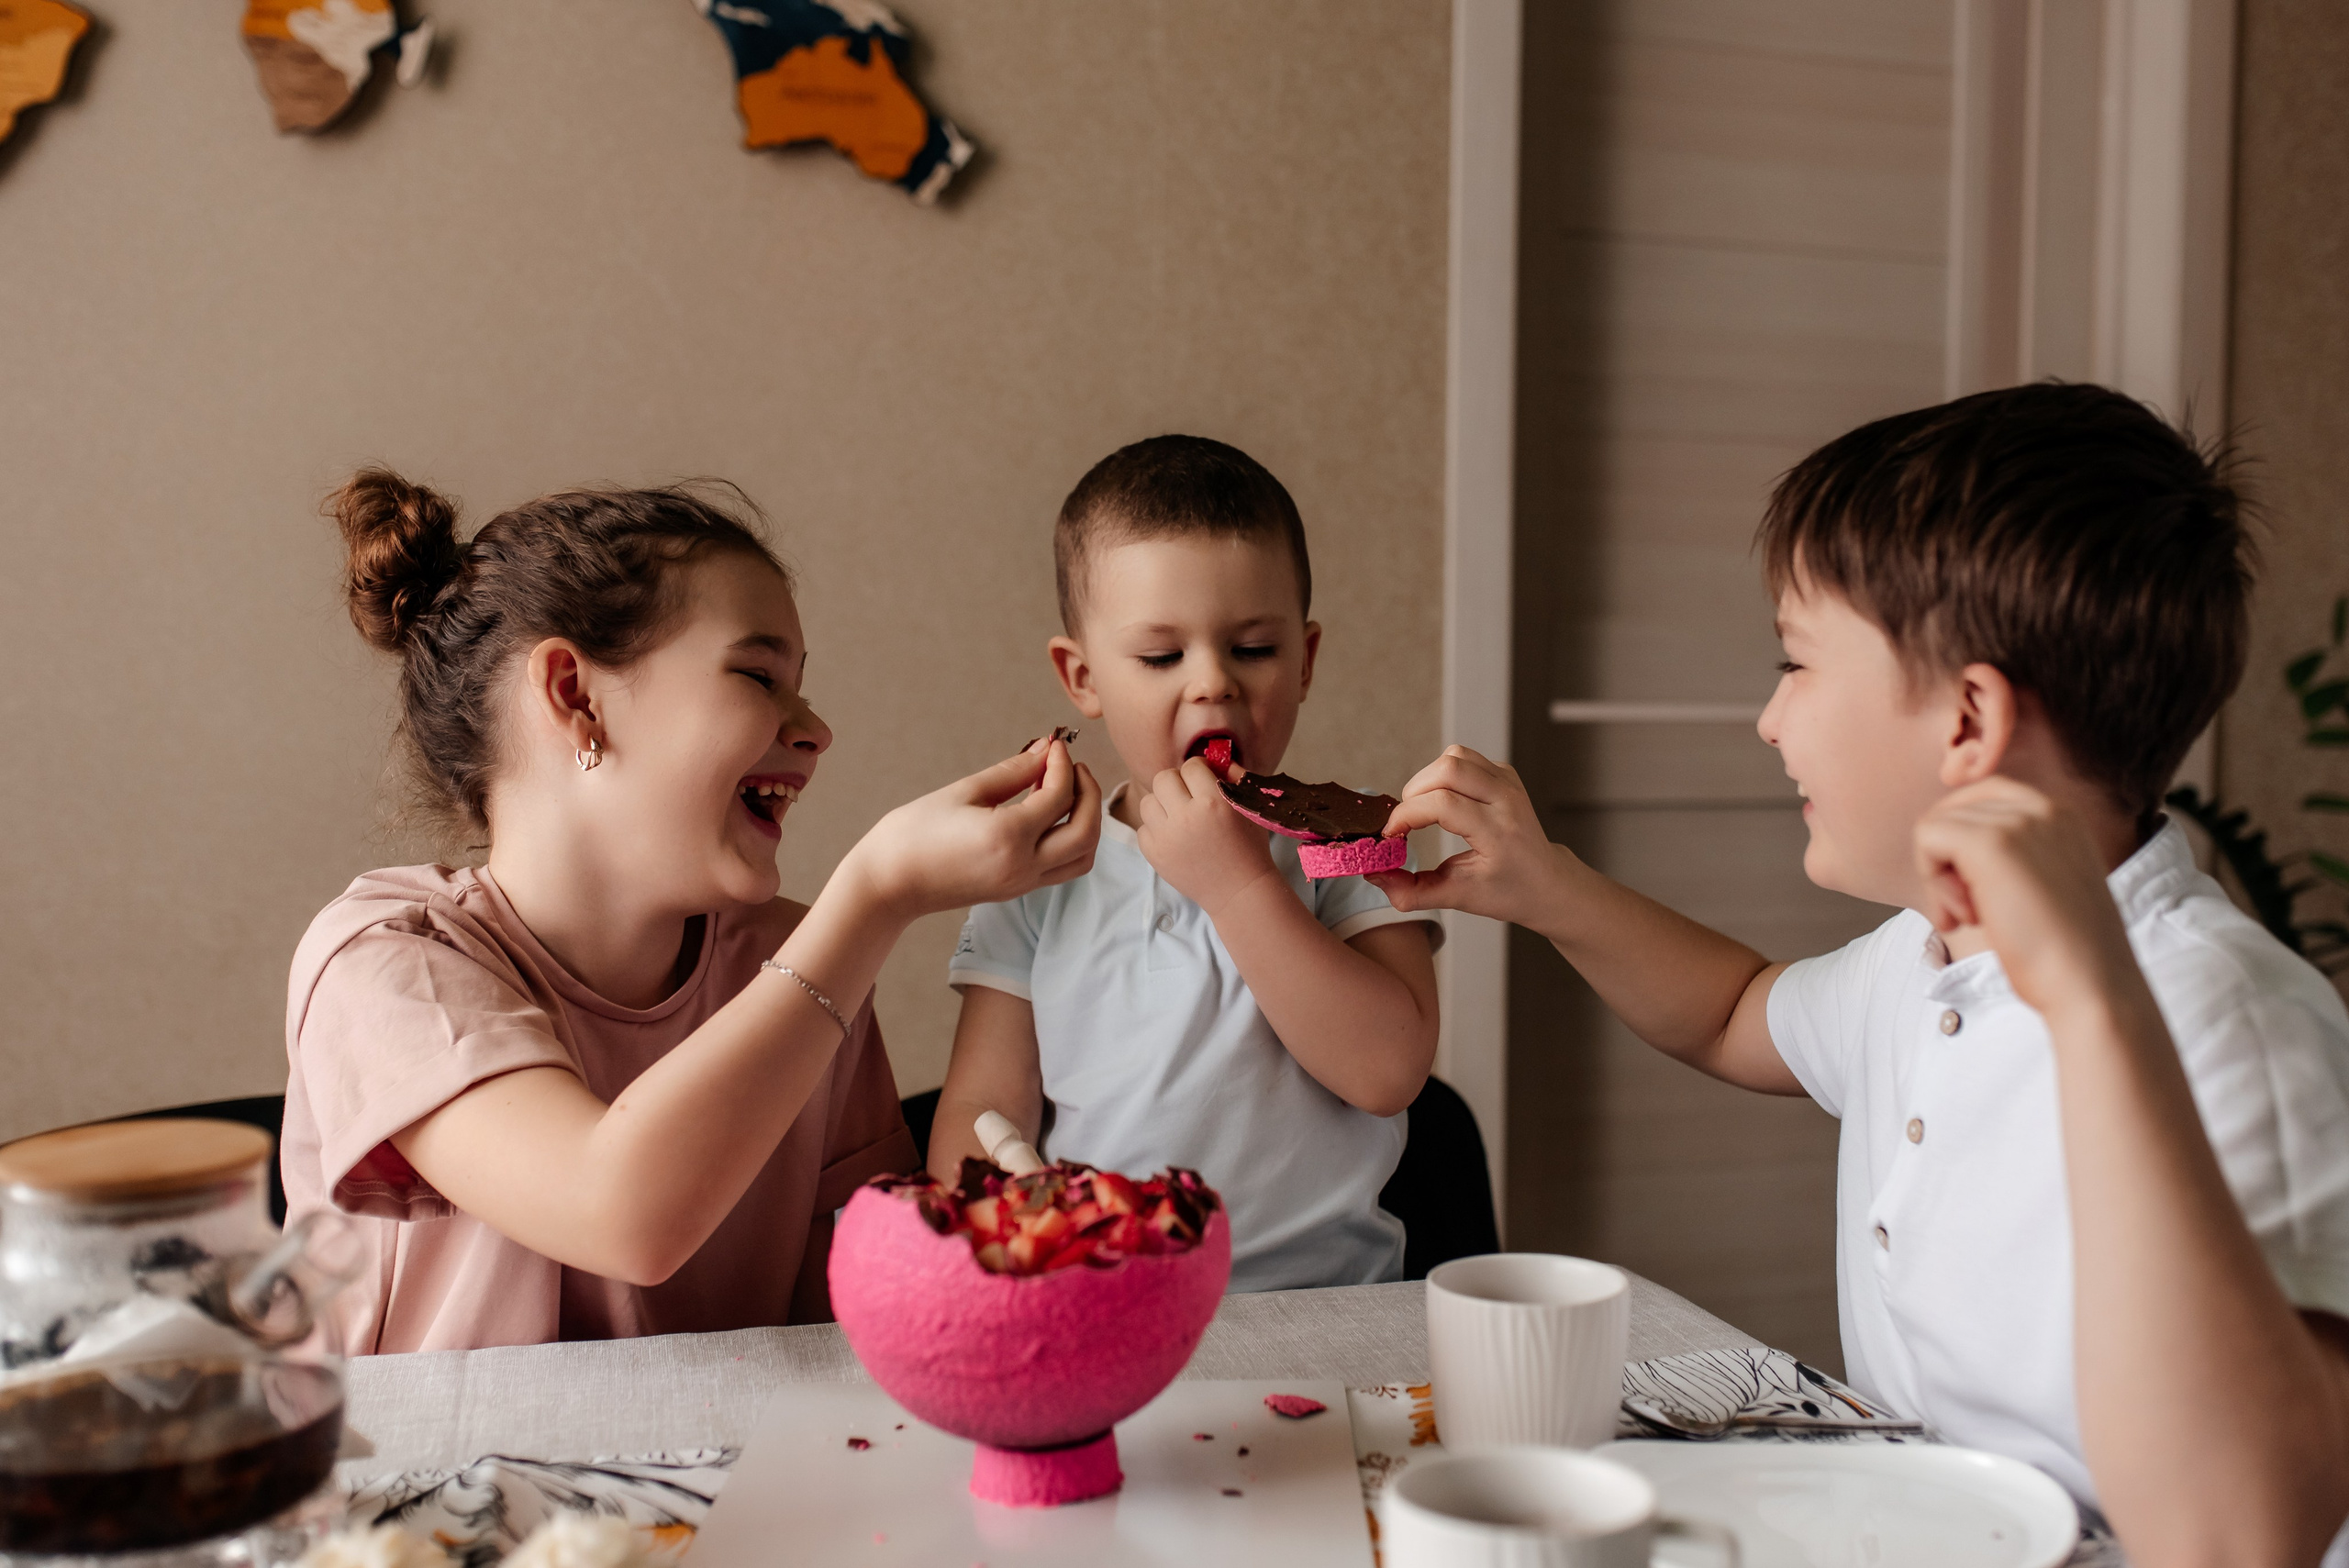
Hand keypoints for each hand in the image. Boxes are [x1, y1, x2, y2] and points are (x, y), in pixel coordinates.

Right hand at [841, 739, 1100, 921]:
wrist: (889, 883)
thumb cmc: (914, 834)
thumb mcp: (963, 792)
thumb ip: (1012, 772)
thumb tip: (1046, 751)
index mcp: (1008, 837)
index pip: (1059, 796)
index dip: (1062, 764)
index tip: (1054, 745)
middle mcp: (1023, 866)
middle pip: (1086, 831)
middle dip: (1089, 793)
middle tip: (1072, 766)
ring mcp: (1023, 884)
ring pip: (1083, 856)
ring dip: (1086, 820)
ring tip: (1065, 790)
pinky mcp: (1017, 890)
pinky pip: (1063, 867)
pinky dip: (1070, 838)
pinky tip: (1048, 813)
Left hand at [1135, 757, 1278, 916]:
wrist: (1239, 891)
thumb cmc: (1249, 846)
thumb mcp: (1249, 806)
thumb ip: (1234, 775)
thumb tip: (1213, 757)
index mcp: (1212, 801)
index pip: (1191, 766)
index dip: (1200, 772)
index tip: (1206, 782)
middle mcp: (1186, 817)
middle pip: (1163, 778)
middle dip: (1177, 783)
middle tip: (1189, 797)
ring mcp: (1166, 837)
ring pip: (1148, 801)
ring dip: (1163, 805)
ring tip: (1179, 817)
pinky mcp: (1154, 855)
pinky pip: (1143, 827)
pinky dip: (1156, 830)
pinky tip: (1174, 837)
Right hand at [1366, 745, 1577, 928]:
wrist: (1547, 881)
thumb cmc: (1507, 892)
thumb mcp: (1459, 898)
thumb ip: (1412, 891)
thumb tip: (1373, 874)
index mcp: (1499, 832)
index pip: (1444, 804)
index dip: (1407, 815)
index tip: (1391, 836)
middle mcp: (1507, 800)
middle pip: (1448, 769)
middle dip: (1414, 793)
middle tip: (1406, 822)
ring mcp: (1508, 782)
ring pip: (1454, 757)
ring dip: (1427, 779)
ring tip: (1423, 809)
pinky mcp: (1505, 773)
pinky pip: (1463, 758)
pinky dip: (1442, 775)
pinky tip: (1442, 801)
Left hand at [1912, 778, 2144, 1023]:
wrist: (2091, 985)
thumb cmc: (2063, 951)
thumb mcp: (2042, 884)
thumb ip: (2009, 856)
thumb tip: (1942, 846)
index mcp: (2060, 815)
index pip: (1982, 796)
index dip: (1960, 844)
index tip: (1973, 892)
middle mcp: (2043, 807)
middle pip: (1954, 811)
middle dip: (1946, 863)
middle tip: (1964, 913)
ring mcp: (2019, 821)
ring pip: (1936, 826)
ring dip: (1939, 880)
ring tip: (1969, 919)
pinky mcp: (1992, 843)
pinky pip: (1927, 837)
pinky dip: (1932, 882)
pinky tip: (1963, 919)